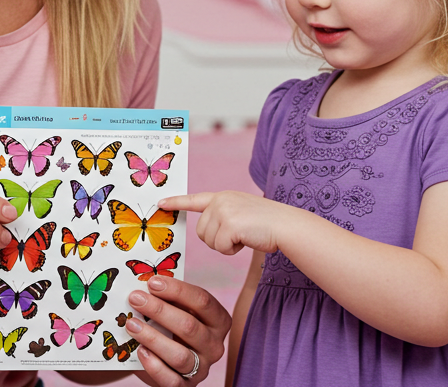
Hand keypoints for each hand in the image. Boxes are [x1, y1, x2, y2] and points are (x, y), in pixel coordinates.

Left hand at [125, 276, 230, 385]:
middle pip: (189, 326)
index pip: (203, 301)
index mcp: (219, 320)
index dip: (177, 290)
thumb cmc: (172, 326)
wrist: (167, 358)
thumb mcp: (176, 309)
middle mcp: (215, 345)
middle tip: (135, 299)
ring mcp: (202, 368)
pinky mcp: (186, 386)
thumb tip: (144, 283)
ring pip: (180, 356)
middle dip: (159, 310)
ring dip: (153, 337)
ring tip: (132, 324)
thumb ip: (168, 298)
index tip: (152, 282)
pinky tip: (140, 351)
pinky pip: (171, 380)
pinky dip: (154, 366)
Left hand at [161, 191, 291, 255]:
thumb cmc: (268, 225)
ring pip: (208, 241)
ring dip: (225, 245)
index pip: (195, 199)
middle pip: (201, 231)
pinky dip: (233, 250)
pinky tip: (247, 240)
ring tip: (245, 236)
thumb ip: (224, 216)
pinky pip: (220, 248)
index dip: (176, 202)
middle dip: (217, 240)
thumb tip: (208, 232)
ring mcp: (224, 211)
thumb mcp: (242, 213)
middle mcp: (221, 200)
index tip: (160, 203)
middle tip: (239, 235)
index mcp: (223, 197)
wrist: (287, 225)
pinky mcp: (229, 224)